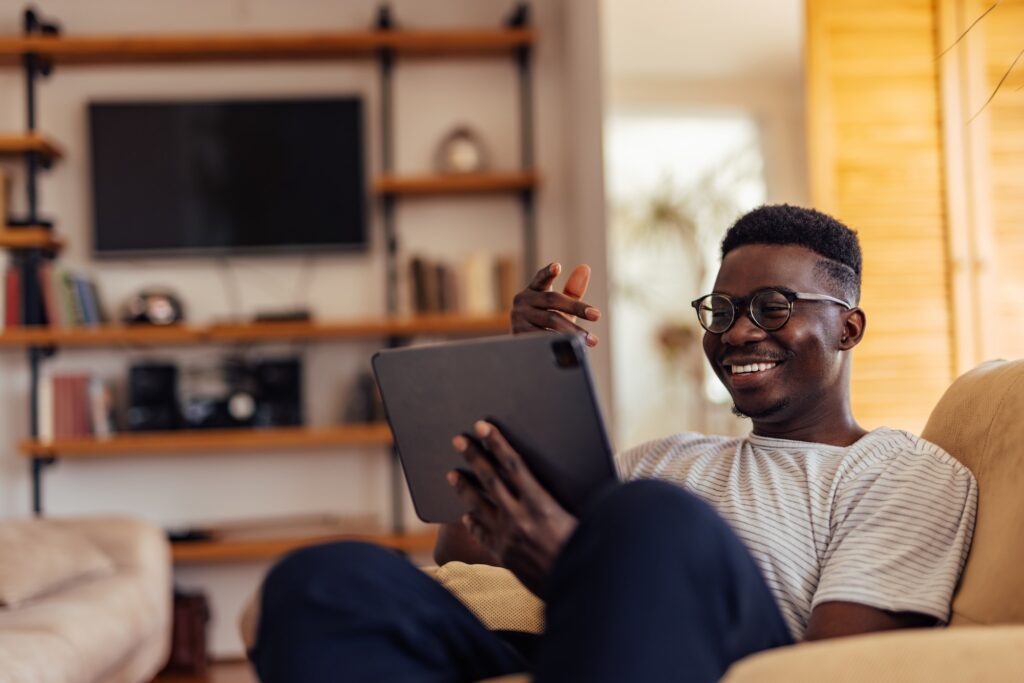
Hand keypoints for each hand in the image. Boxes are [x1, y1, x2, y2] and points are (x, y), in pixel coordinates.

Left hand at [448, 420, 576, 596]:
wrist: (580, 587)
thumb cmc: (587, 546)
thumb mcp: (580, 514)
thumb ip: (559, 494)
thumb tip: (550, 472)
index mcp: (542, 504)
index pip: (513, 465)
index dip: (496, 443)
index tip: (483, 427)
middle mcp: (520, 519)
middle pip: (490, 481)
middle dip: (473, 457)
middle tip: (458, 440)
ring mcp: (508, 539)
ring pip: (479, 507)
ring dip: (464, 488)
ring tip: (451, 474)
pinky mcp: (504, 556)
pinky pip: (483, 535)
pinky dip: (474, 522)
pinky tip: (467, 515)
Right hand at [511, 262, 600, 346]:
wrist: (526, 347)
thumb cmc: (546, 321)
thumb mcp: (560, 306)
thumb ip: (572, 290)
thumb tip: (585, 268)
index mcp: (533, 289)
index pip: (541, 278)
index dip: (548, 272)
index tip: (557, 266)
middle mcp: (523, 300)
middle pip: (552, 299)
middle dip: (576, 307)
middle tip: (596, 315)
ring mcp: (518, 317)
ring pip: (550, 320)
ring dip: (572, 329)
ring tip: (590, 338)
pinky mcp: (518, 333)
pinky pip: (543, 335)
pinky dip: (560, 339)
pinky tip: (572, 345)